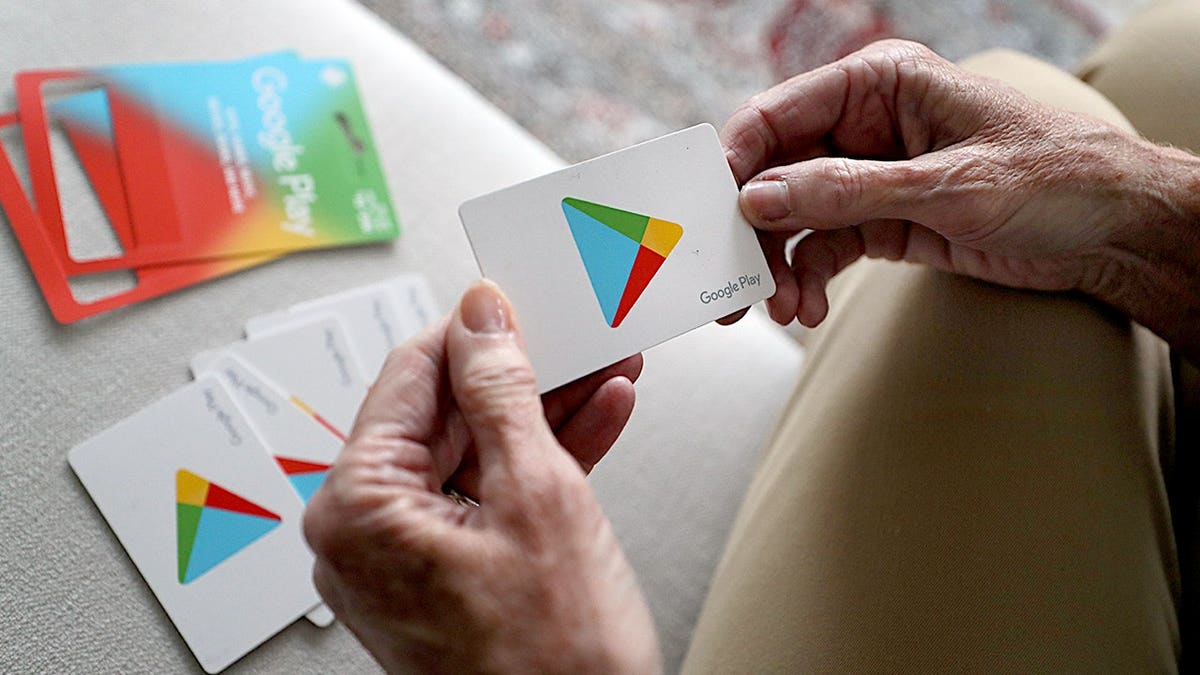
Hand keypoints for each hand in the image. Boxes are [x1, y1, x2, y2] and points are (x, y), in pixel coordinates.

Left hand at [303, 280, 660, 673]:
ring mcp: (406, 554)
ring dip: (545, 410)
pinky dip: (544, 459)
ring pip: (477, 449)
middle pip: (447, 412)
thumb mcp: (538, 492)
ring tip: (603, 369)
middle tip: (578, 332)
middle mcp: (366, 531)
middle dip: (525, 370)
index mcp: (359, 506)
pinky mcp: (447, 570)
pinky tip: (596, 420)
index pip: (410, 374)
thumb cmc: (551, 662)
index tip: (517, 298)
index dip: (474, 328)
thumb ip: (504, 392)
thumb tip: (484, 320)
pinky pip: (490, 492)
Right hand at [723, 40, 1199, 353]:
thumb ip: (847, 192)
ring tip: (782, 308)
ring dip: (779, 266)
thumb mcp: (946, 185)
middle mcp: (865, 126)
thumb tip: (759, 199)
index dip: (736, 163)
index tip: (709, 214)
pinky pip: (824, 248)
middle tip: (731, 283)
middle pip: (776, 172)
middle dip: (751, 230)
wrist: (1112, 231)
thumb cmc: (1052, 178)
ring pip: (794, 218)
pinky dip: (809, 279)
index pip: (780, 114)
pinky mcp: (882, 221)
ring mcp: (871, 176)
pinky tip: (809, 308)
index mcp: (879, 85)